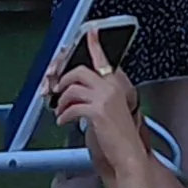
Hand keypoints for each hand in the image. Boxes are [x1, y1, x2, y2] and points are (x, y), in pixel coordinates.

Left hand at [45, 29, 146, 165]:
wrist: (130, 156)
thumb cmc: (120, 138)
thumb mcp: (112, 111)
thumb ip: (98, 98)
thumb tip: (77, 95)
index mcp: (116, 85)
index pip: (102, 59)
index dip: (94, 44)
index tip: (90, 32)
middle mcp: (111, 87)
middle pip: (79, 71)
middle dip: (64, 80)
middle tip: (57, 90)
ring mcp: (105, 98)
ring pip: (72, 89)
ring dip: (62, 101)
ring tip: (60, 112)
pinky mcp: (97, 111)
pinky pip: (72, 107)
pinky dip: (63, 115)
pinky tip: (63, 121)